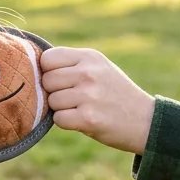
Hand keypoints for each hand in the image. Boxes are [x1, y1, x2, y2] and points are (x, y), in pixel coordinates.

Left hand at [40, 46, 155, 153]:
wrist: (146, 120)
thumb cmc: (115, 93)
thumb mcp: (99, 68)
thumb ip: (71, 64)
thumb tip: (34, 67)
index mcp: (89, 57)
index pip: (47, 58)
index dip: (48, 71)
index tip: (61, 81)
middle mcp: (88, 73)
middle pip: (46, 81)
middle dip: (55, 92)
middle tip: (74, 98)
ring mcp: (88, 95)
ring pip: (51, 101)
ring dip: (62, 109)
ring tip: (82, 108)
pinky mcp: (88, 118)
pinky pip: (58, 119)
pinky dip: (67, 123)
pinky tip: (83, 120)